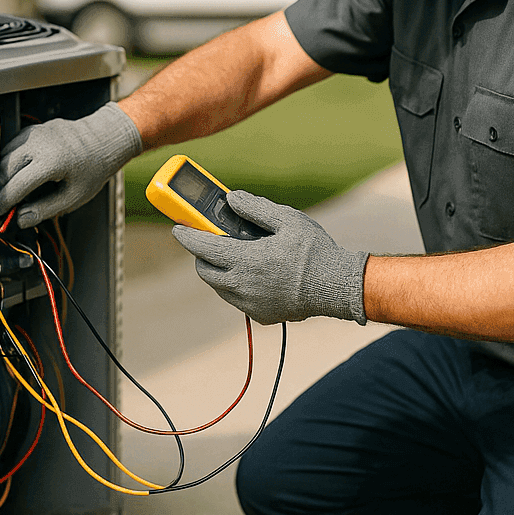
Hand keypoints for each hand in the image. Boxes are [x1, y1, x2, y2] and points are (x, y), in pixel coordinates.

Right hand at [0, 103, 141, 228]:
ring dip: (0, 177)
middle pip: (4, 170)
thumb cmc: (93, 168)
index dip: (3, 203)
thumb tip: (20, 220)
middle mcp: (38, 143)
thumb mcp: (74, 196)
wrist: (103, 138)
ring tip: (4, 194)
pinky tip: (12, 176)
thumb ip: (45, 209)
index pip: (16, 186)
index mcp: (51, 162)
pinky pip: (11, 147)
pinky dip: (7, 163)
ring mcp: (33, 133)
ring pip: (3, 157)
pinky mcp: (32, 129)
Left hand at [172, 190, 368, 325]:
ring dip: (217, 271)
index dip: (186, 236)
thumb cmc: (314, 251)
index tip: (177, 228)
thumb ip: (255, 208)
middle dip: (200, 255)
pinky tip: (249, 274)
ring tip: (230, 255)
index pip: (203, 247)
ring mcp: (249, 303)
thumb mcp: (287, 219)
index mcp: (246, 259)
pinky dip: (234, 286)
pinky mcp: (258, 315)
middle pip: (204, 270)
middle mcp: (242, 285)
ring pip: (218, 286)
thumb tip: (231, 198)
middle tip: (207, 240)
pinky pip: (235, 299)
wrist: (336, 287)